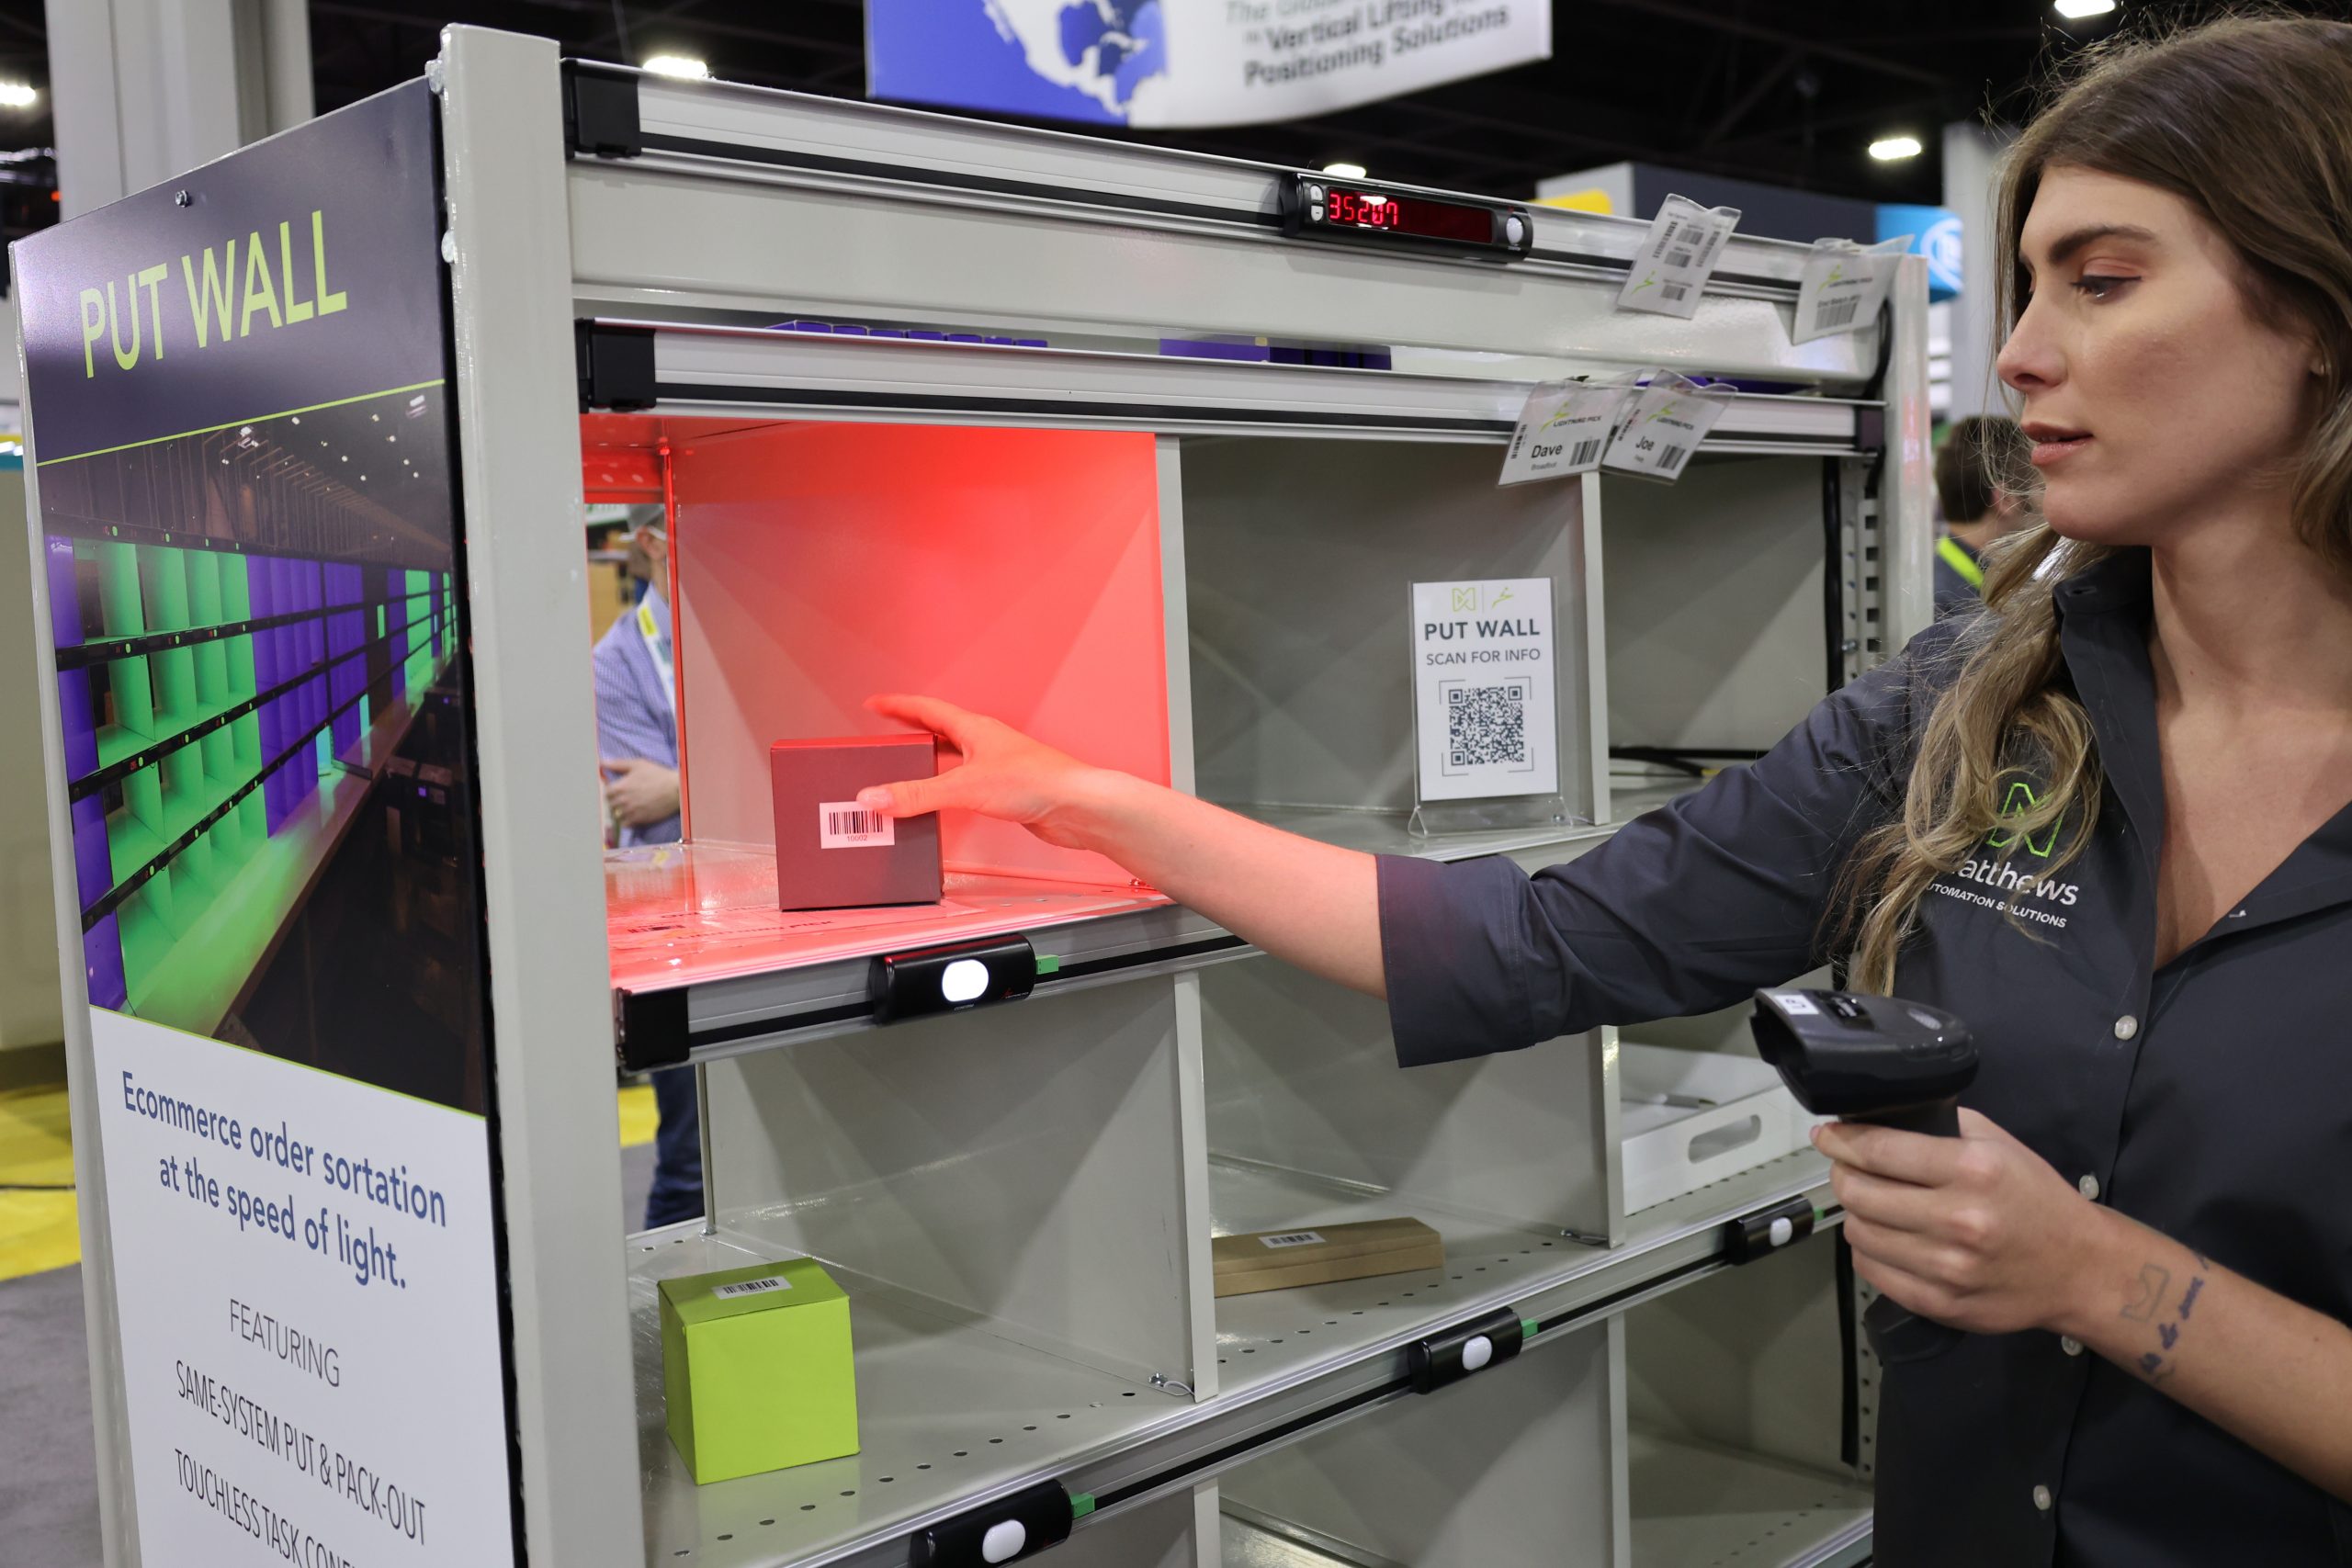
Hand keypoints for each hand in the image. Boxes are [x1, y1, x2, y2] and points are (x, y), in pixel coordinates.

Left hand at [601, 757, 679, 827]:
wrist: (675, 789)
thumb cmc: (657, 775)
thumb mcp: (638, 764)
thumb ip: (618, 764)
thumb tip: (602, 763)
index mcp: (620, 787)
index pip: (606, 793)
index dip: (611, 792)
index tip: (617, 791)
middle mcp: (622, 801)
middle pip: (610, 805)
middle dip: (615, 802)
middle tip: (623, 799)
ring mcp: (630, 811)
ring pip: (617, 815)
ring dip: (620, 812)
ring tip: (628, 807)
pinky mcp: (639, 820)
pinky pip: (625, 824)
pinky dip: (626, 821)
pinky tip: (633, 815)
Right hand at [856, 695, 1115, 851]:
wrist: (1077, 807)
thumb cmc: (1037, 782)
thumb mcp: (966, 787)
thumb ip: (918, 794)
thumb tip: (875, 797)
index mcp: (975, 729)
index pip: (927, 709)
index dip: (898, 706)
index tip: (875, 703)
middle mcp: (986, 743)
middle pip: (940, 730)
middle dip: (911, 730)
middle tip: (887, 733)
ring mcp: (997, 766)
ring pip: (954, 757)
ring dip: (929, 760)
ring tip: (907, 767)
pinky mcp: (1006, 791)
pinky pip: (966, 784)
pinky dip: (946, 787)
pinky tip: (942, 799)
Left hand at [1813, 1108, 2099, 1336]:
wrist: (2079, 1269)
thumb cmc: (2036, 1199)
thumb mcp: (2000, 1145)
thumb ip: (1943, 1127)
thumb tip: (1881, 1118)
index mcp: (1972, 1170)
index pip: (1879, 1150)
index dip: (1840, 1141)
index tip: (1825, 1135)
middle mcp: (1957, 1219)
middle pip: (1859, 1192)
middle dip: (1843, 1175)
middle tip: (1848, 1169)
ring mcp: (1948, 1267)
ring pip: (1859, 1232)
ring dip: (1856, 1214)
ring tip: (1871, 1205)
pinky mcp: (1941, 1303)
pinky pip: (1873, 1271)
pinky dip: (1869, 1251)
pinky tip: (1885, 1239)